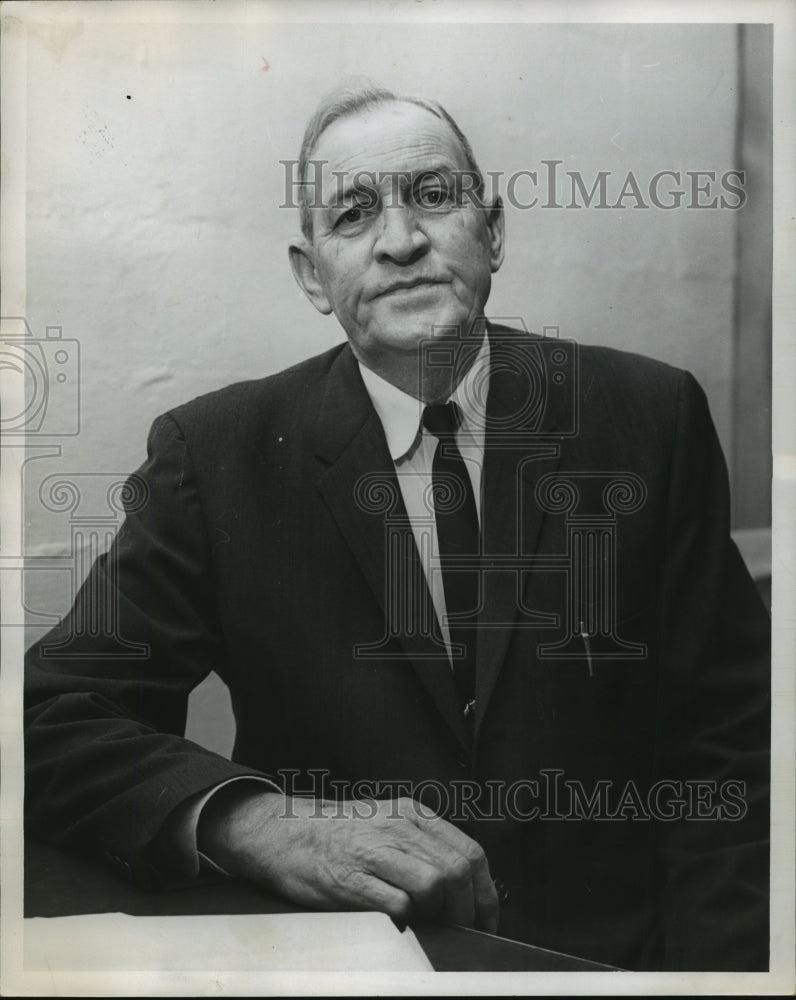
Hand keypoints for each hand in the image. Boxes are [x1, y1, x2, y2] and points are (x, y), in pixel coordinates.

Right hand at [198, 788, 498, 931]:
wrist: (281, 833)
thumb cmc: (336, 835)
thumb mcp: (386, 825)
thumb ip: (421, 847)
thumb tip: (461, 886)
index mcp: (411, 815)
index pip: (470, 852)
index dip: (485, 893)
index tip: (485, 918)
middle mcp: (397, 828)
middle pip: (456, 871)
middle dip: (467, 910)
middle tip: (460, 930)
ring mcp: (373, 851)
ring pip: (433, 884)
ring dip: (440, 915)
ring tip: (430, 926)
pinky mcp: (350, 878)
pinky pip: (396, 903)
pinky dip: (407, 920)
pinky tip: (399, 922)